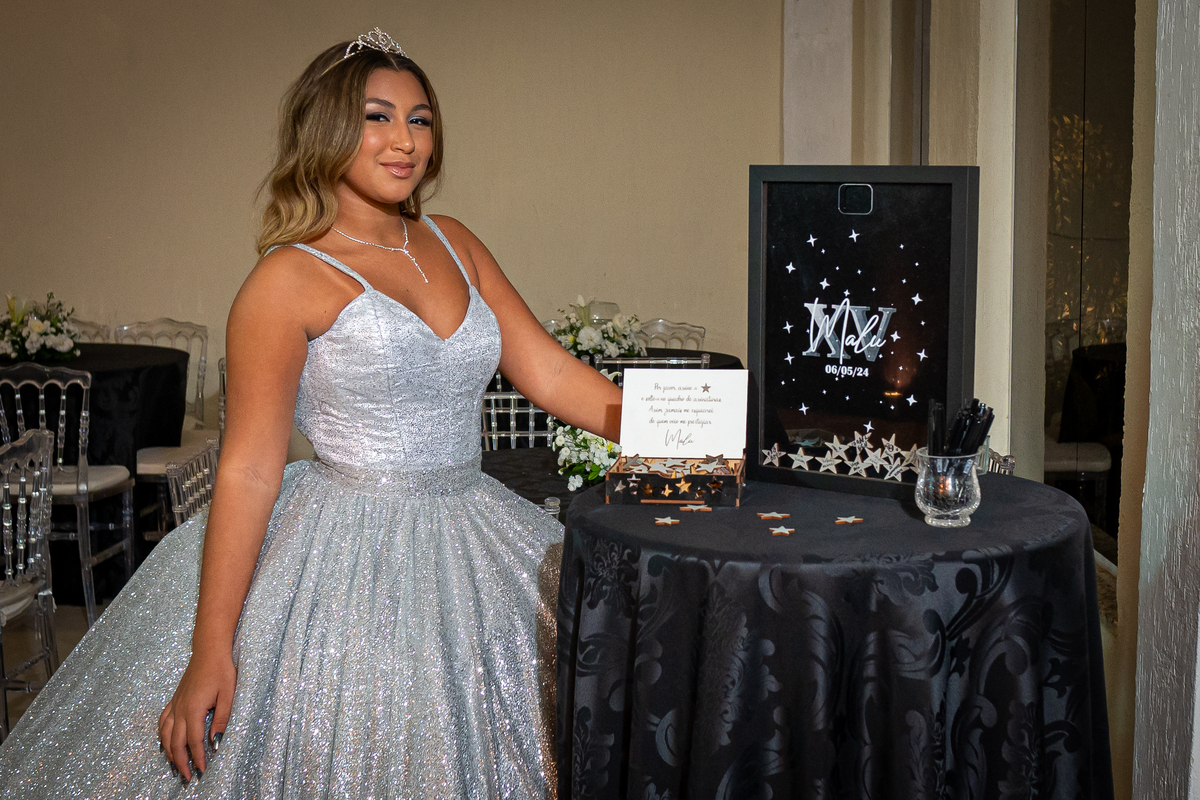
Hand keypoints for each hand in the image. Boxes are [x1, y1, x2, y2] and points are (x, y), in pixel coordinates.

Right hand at [158, 650, 235, 781]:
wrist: (209, 650)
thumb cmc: (222, 670)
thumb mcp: (228, 694)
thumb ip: (222, 718)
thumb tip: (216, 741)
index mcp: (194, 708)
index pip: (194, 740)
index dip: (197, 757)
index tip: (202, 771)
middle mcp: (180, 709)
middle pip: (176, 742)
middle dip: (181, 762)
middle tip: (187, 777)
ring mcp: (175, 704)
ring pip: (165, 734)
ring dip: (169, 752)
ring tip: (176, 766)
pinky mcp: (174, 700)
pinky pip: (162, 722)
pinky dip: (162, 736)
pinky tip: (165, 744)